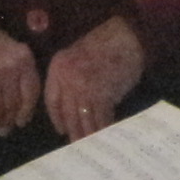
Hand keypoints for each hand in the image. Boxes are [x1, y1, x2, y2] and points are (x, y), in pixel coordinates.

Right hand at [0, 24, 40, 135]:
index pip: (31, 93)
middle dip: (9, 120)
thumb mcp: (13, 53)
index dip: (26, 111)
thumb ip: (21, 77)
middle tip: (5, 128)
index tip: (21, 121)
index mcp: (24, 60)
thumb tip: (22, 114)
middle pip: (13, 105)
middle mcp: (9, 70)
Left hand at [42, 16, 143, 138]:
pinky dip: (104, 127)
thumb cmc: (104, 44)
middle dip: (74, 130)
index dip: (57, 118)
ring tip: (91, 144)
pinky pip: (101, 117)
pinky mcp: (102, 95)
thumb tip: (72, 108)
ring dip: (88, 133)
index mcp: (58, 68)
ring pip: (84, 118)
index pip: (52, 100)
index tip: (62, 131)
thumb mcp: (77, 56)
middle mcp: (67, 79)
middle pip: (68, 113)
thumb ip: (70, 78)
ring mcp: (84, 89)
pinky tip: (106, 133)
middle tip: (77, 144)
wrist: (127, 36)